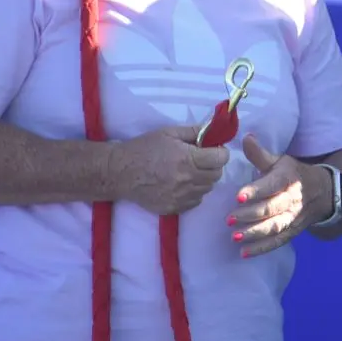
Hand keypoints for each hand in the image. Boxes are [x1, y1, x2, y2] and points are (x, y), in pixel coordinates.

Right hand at [111, 125, 229, 215]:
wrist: (121, 172)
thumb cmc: (144, 148)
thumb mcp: (169, 133)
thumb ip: (194, 132)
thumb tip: (213, 132)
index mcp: (188, 159)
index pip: (221, 159)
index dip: (220, 152)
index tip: (213, 150)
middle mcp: (188, 180)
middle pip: (217, 175)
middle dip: (214, 166)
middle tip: (202, 160)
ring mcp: (182, 197)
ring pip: (207, 189)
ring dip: (204, 179)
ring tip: (190, 172)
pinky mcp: (174, 208)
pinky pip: (196, 201)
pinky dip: (194, 192)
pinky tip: (183, 184)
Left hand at [225, 134, 332, 258]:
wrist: (322, 192)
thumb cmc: (293, 174)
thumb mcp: (280, 161)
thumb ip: (260, 154)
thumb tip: (244, 137)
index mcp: (288, 178)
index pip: (272, 185)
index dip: (256, 191)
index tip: (238, 196)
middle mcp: (292, 199)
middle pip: (271, 209)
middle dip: (250, 215)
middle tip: (229, 219)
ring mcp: (292, 217)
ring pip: (274, 227)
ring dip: (254, 234)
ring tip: (234, 236)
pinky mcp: (292, 232)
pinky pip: (278, 242)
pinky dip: (262, 249)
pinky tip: (244, 253)